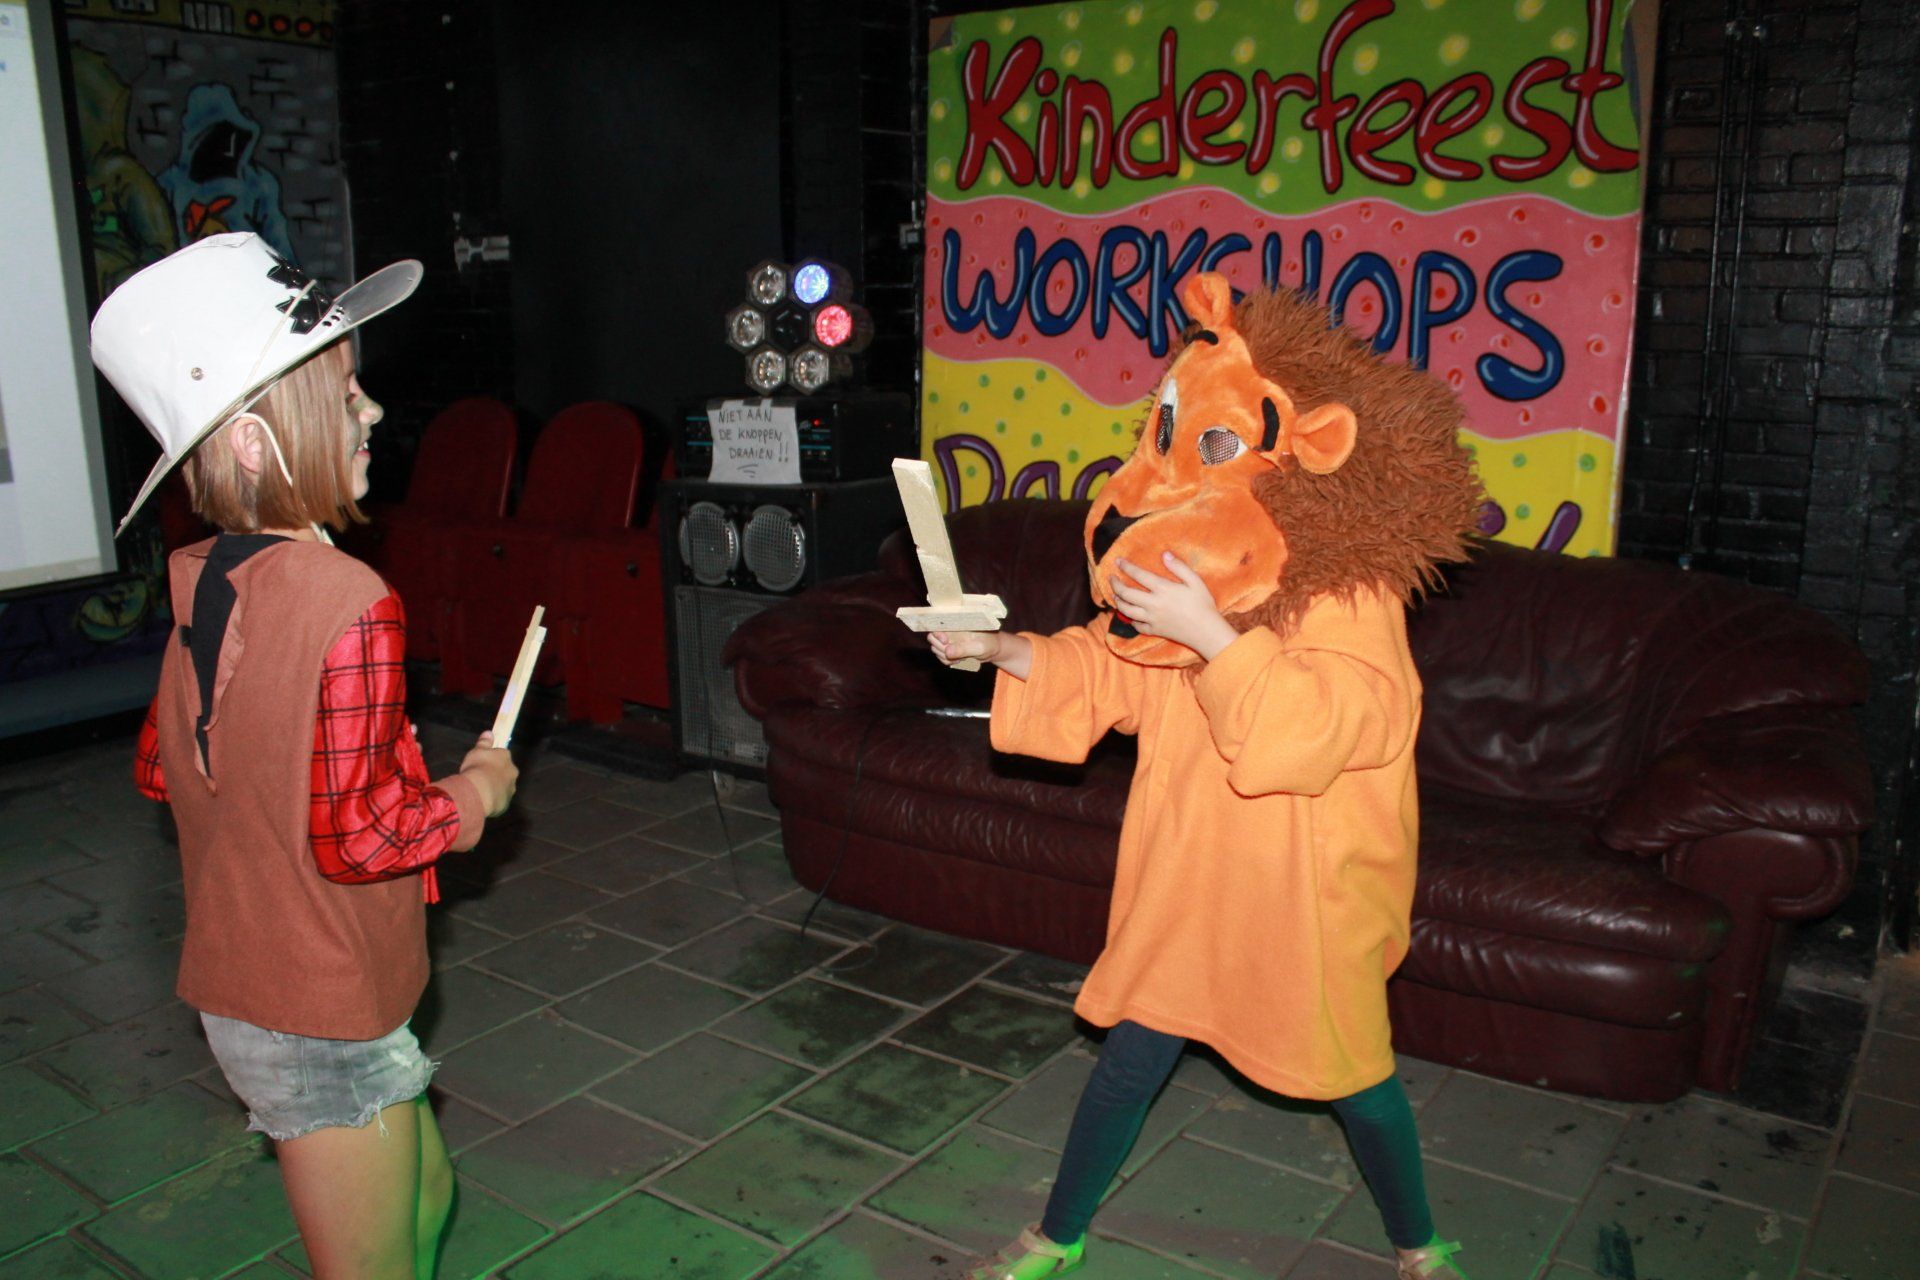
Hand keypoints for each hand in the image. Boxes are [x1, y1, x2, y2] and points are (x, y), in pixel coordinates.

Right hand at [459, 731, 518, 817]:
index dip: (491, 759)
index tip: (482, 764)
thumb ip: (484, 743)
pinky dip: (493, 799)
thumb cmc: (476, 768)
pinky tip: (483, 800)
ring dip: (495, 787)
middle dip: (495, 774)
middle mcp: (512, 772)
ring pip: (503, 786)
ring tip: (480, 791)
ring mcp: (510, 788)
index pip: (501, 755)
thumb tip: (489, 732)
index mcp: (505, 757)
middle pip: (505, 771)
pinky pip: (499, 799)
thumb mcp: (476, 751)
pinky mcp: (506, 802)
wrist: (478, 792)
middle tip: (480, 778)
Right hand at [930, 630, 1031, 678]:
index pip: (937, 623)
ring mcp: (948, 639)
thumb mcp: (979, 647)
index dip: (937, 633)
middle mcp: (949, 629)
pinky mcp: (949, 648)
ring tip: (961, 658)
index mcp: (956, 622)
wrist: (994, 650)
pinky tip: (960, 660)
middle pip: (932, 638)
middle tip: (955, 654)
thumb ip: (964, 649)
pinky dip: (948, 661)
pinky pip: (941, 656)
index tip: (946, 641)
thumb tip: (947, 651)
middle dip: (941, 648)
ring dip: (945, 656)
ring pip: (936, 648)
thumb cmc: (990, 644)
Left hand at [1109, 553, 1240, 659]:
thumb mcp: (1195, 581)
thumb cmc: (1203, 604)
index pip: (1138, 575)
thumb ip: (1179, 567)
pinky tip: (1130, 616)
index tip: (1118, 561)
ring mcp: (1152, 619)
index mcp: (1163, 589)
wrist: (1206, 632)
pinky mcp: (1154, 631)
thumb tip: (1164, 554)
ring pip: (1126, 611)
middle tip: (1111, 578)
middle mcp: (1153, 604)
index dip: (1126, 567)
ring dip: (1118, 602)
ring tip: (1116, 596)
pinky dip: (1131, 620)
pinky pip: (1137, 625)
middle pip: (1126, 594)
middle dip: (1115, 585)